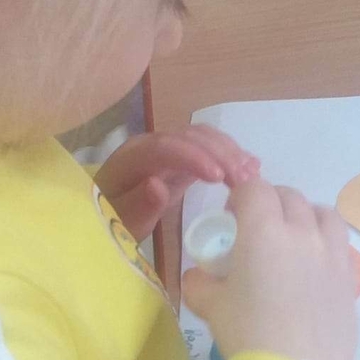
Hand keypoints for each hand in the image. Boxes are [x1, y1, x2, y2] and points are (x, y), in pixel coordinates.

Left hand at [95, 125, 259, 239]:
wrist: (106, 214)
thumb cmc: (112, 221)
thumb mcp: (120, 222)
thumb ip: (138, 205)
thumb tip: (157, 184)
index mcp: (131, 157)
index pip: (164, 147)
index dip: (194, 157)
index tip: (219, 178)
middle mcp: (150, 144)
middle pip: (188, 137)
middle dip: (220, 154)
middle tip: (246, 179)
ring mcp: (167, 148)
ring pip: (202, 138)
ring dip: (229, 152)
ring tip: (253, 173)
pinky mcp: (180, 157)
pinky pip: (206, 148)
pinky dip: (229, 155)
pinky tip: (250, 166)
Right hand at [182, 181, 358, 359]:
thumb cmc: (249, 336)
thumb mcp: (211, 308)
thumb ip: (200, 283)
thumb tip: (198, 276)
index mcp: (264, 231)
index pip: (254, 189)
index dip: (240, 196)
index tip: (231, 215)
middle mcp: (303, 232)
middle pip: (289, 197)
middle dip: (270, 203)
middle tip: (256, 229)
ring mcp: (332, 255)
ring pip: (323, 213)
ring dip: (305, 215)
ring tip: (293, 238)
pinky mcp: (349, 280)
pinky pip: (340, 245)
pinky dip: (325, 243)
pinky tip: (313, 267)